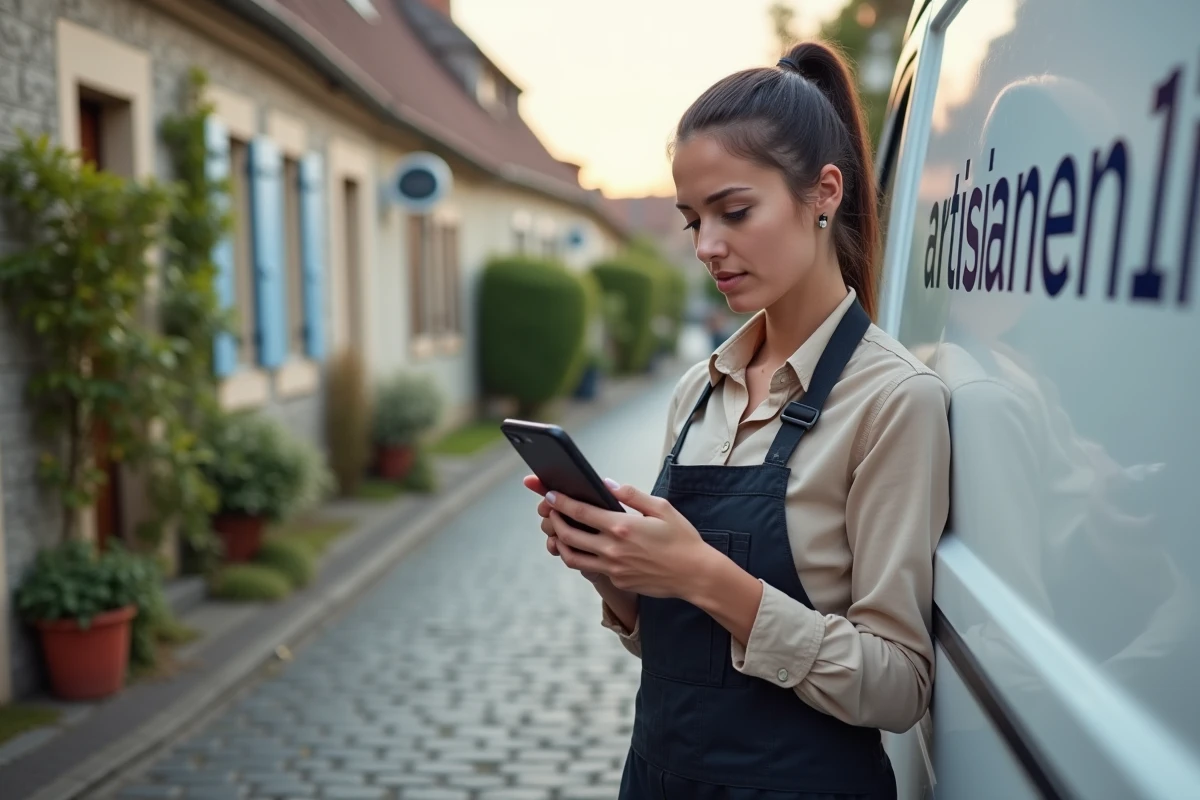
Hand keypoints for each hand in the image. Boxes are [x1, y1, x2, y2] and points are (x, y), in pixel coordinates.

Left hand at [540, 478, 712, 599]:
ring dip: (562, 544)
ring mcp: (613, 568)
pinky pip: (593, 568)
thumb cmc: (681, 539)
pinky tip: (588, 548)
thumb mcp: (661, 508)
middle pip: (568, 536)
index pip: (580, 512)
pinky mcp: (618, 580)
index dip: (560, 502)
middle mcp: (612, 549)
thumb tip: (607, 484)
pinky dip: (584, 557)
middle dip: (555, 521)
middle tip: (552, 512)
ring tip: (561, 533)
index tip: (550, 495)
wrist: (694, 574)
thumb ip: (632, 495)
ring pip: (573, 558)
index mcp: (621, 526)